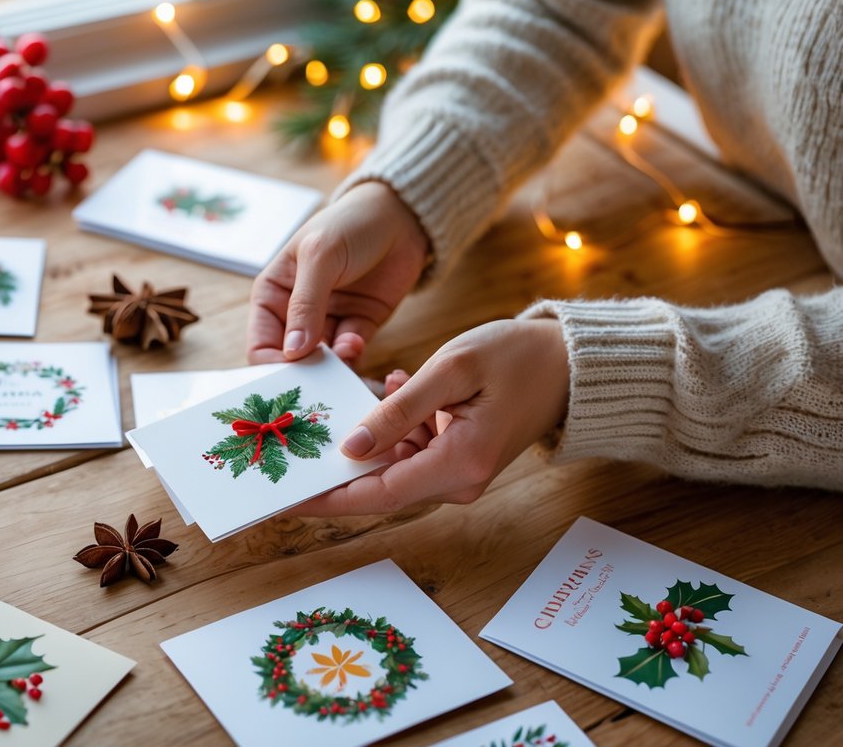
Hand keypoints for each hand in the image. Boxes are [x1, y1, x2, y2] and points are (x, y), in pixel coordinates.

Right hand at [247, 181, 429, 365]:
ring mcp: (328, 323)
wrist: (402, 216)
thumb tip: (292, 353)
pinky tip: (356, 343)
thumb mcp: (320, 257)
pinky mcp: (359, 327)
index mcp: (273, 294)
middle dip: (305, 374)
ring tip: (346, 354)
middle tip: (321, 381)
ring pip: (323, 364)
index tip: (290, 378)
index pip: (261, 344)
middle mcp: (296, 313)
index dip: (272, 366)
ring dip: (334, 368)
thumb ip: (305, 305)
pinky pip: (351, 355)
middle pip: (291, 361)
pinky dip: (354, 357)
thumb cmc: (350, 225)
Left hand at [291, 319, 570, 515]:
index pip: (377, 495)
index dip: (326, 498)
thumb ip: (399, 409)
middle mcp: (458, 481)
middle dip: (333, 467)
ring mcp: (459, 473)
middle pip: (379, 486)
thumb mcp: (452, 369)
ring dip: (366, 436)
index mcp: (459, 465)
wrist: (572, 364)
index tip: (285, 497)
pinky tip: (392, 385)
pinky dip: (392, 424)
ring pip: (392, 466)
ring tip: (342, 399)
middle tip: (289, 445)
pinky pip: (410, 450)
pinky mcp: (458, 458)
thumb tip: (351, 448)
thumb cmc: (518, 357)